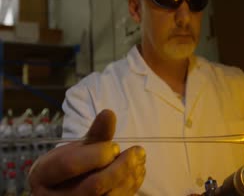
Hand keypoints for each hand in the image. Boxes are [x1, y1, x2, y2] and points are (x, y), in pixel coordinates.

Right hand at [29, 110, 145, 194]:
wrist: (62, 191)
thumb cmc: (71, 166)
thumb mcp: (79, 148)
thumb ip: (96, 133)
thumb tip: (109, 113)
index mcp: (45, 175)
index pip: (69, 165)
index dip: (96, 154)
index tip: (116, 145)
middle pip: (93, 187)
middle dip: (120, 168)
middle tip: (138, 152)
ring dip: (130, 178)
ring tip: (140, 160)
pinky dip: (131, 187)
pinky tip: (138, 172)